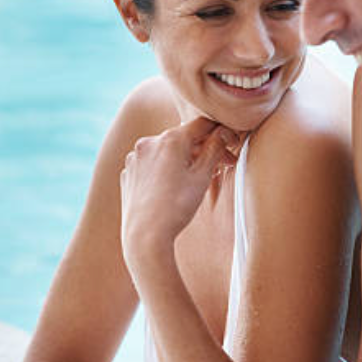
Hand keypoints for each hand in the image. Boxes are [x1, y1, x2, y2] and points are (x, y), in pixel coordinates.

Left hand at [120, 117, 237, 271]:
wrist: (145, 237)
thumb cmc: (177, 207)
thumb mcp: (202, 176)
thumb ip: (214, 149)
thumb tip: (223, 132)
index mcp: (170, 139)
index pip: (202, 124)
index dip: (221, 131)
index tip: (232, 143)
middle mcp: (150, 142)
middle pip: (184, 137)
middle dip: (205, 148)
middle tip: (224, 164)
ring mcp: (136, 158)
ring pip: (167, 151)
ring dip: (186, 158)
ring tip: (200, 177)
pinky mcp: (128, 173)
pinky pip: (152, 164)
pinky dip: (166, 169)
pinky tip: (176, 186)